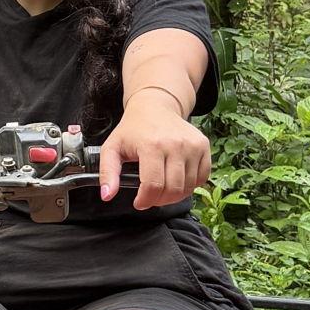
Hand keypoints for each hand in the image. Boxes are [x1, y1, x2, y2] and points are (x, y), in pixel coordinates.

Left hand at [100, 90, 210, 209]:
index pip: (153, 186)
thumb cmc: (133, 129)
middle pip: (173, 189)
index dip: (145, 200)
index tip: (139, 202)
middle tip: (150, 197)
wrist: (154, 107)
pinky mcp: (203, 146)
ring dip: (175, 196)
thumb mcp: (112, 147)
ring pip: (188, 187)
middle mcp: (175, 144)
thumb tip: (107, 195)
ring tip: (162, 189)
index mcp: (151, 145)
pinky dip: (190, 186)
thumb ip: (107, 172)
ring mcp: (192, 145)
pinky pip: (202, 178)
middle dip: (159, 201)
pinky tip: (176, 180)